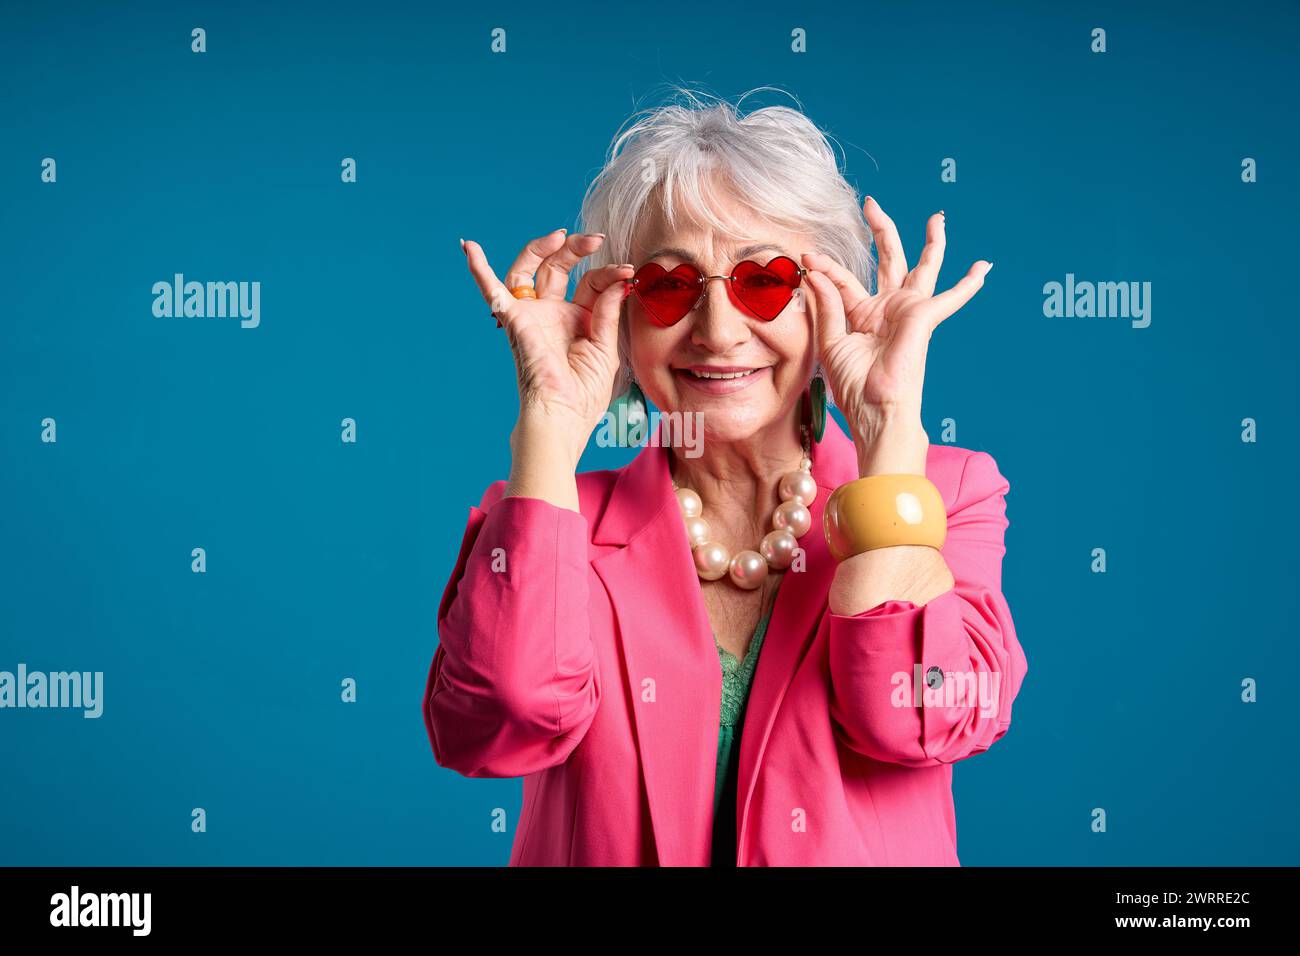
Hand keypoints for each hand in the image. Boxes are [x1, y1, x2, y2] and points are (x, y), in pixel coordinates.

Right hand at [462, 229, 632, 462]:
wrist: (563, 415)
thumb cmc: (585, 394)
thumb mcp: (607, 348)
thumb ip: (609, 312)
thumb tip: (619, 279)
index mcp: (578, 319)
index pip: (590, 282)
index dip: (608, 273)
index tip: (627, 271)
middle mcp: (553, 313)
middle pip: (558, 268)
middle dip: (576, 249)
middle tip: (595, 240)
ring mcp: (532, 315)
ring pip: (528, 269)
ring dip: (540, 248)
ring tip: (558, 236)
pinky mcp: (514, 320)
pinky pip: (490, 291)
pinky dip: (478, 269)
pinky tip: (469, 246)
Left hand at [802, 198, 991, 466]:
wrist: (874, 410)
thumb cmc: (853, 387)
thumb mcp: (830, 342)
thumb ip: (826, 306)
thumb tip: (815, 273)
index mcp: (862, 315)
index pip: (843, 280)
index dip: (826, 267)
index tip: (807, 256)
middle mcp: (887, 308)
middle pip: (888, 260)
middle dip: (881, 230)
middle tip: (871, 203)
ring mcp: (907, 311)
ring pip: (922, 267)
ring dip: (931, 242)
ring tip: (937, 217)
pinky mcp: (923, 317)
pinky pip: (951, 297)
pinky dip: (968, 284)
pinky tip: (984, 267)